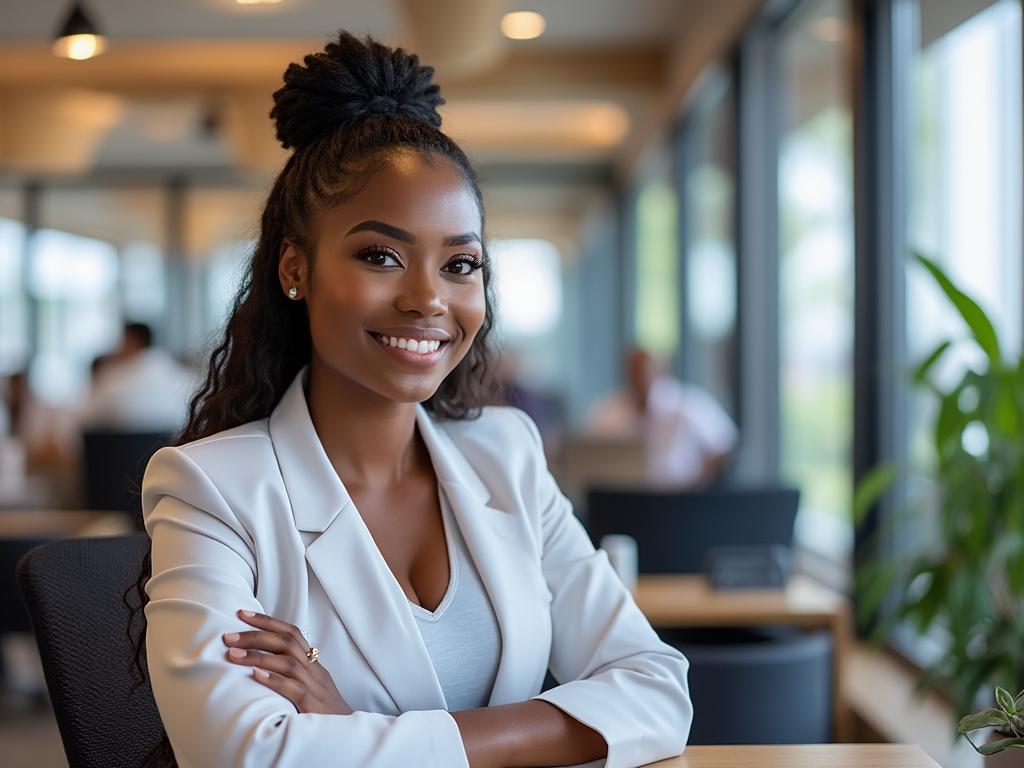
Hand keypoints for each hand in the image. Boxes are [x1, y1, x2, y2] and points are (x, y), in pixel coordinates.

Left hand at [222, 609, 352, 715]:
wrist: (346, 733)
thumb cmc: (323, 710)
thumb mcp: (309, 684)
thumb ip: (292, 671)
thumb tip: (261, 661)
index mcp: (313, 662)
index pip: (291, 632)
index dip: (267, 621)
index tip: (242, 613)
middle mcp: (314, 669)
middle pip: (287, 641)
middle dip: (256, 635)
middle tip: (229, 636)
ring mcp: (315, 685)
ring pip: (288, 662)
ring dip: (258, 655)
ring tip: (233, 654)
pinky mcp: (313, 704)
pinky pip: (294, 688)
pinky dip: (274, 679)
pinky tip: (255, 675)